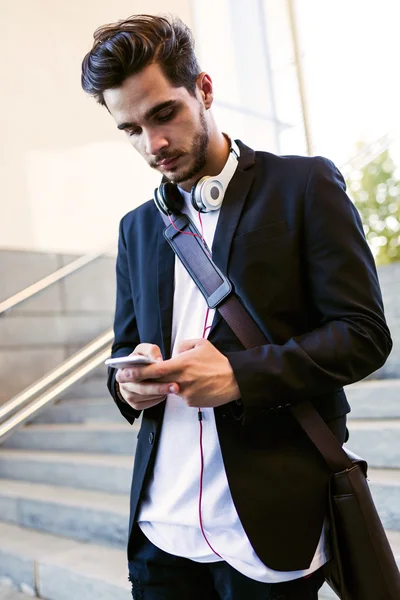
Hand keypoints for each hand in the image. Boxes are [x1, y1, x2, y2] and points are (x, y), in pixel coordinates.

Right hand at [115, 344, 177, 410]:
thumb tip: (158, 360)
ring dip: (161, 393)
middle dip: (159, 388)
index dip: (150, 372)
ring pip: (147, 397)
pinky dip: (159, 399)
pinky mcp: (135, 405)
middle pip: (142, 389)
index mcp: (122, 372)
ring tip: (174, 388)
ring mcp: (129, 397)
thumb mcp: (143, 350)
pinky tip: (165, 392)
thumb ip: (150, 351)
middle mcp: (123, 386)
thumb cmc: (141, 360)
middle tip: (175, 386)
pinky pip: (149, 404)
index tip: (164, 371)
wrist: (137, 372)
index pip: (134, 373)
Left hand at [126, 339, 240, 407]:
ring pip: (171, 389)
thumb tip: (173, 353)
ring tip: (190, 376)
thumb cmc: (218, 360)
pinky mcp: (192, 403)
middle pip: (156, 382)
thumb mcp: (201, 344)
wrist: (236, 379)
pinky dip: (185, 391)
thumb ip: (182, 346)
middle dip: (142, 381)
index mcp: (182, 364)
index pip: (155, 369)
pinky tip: (198, 385)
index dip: (138, 372)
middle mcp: (182, 380)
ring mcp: (186, 393)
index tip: (125, 372)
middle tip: (128, 380)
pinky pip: (182, 396)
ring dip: (171, 384)